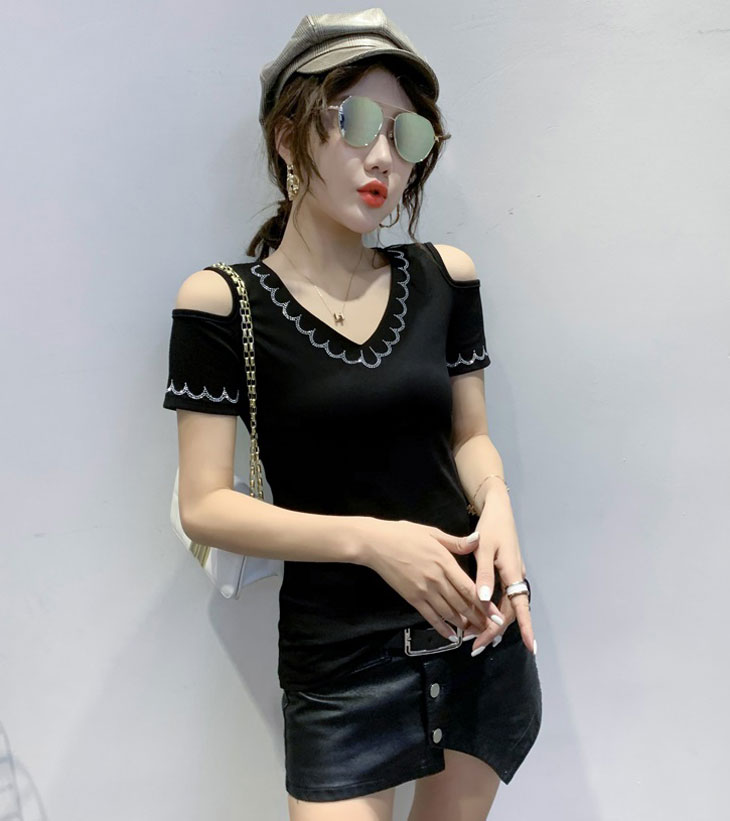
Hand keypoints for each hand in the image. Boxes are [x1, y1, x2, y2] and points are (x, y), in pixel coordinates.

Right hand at [357, 517, 504, 640]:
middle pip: (462, 604)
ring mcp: (424, 591)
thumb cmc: (404, 534)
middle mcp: (437, 580)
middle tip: (491, 629)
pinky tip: (451, 636)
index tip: (496, 614)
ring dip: (463, 625)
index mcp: (445, 562)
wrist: (376, 544)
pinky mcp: (412, 598)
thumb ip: (456, 542)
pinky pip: (430, 617)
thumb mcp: (432, 532)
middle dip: (478, 618)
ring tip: (476, 633)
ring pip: (448, 613)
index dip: (484, 603)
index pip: (469, 588)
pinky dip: (442, 628)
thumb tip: (478, 539)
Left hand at [469, 491, 535, 654]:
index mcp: (512, 573)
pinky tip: (482, 618)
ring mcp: (513, 577)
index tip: (530, 647)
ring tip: (476, 638)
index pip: (520, 606)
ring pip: (506, 606)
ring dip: (493, 622)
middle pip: (510, 612)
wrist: (498, 511)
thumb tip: (484, 601)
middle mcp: (516, 578)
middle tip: (476, 646)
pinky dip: (493, 611)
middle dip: (495, 630)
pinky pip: (503, 598)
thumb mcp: (483, 549)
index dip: (525, 627)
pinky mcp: (507, 574)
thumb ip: (483, 575)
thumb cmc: (491, 528)